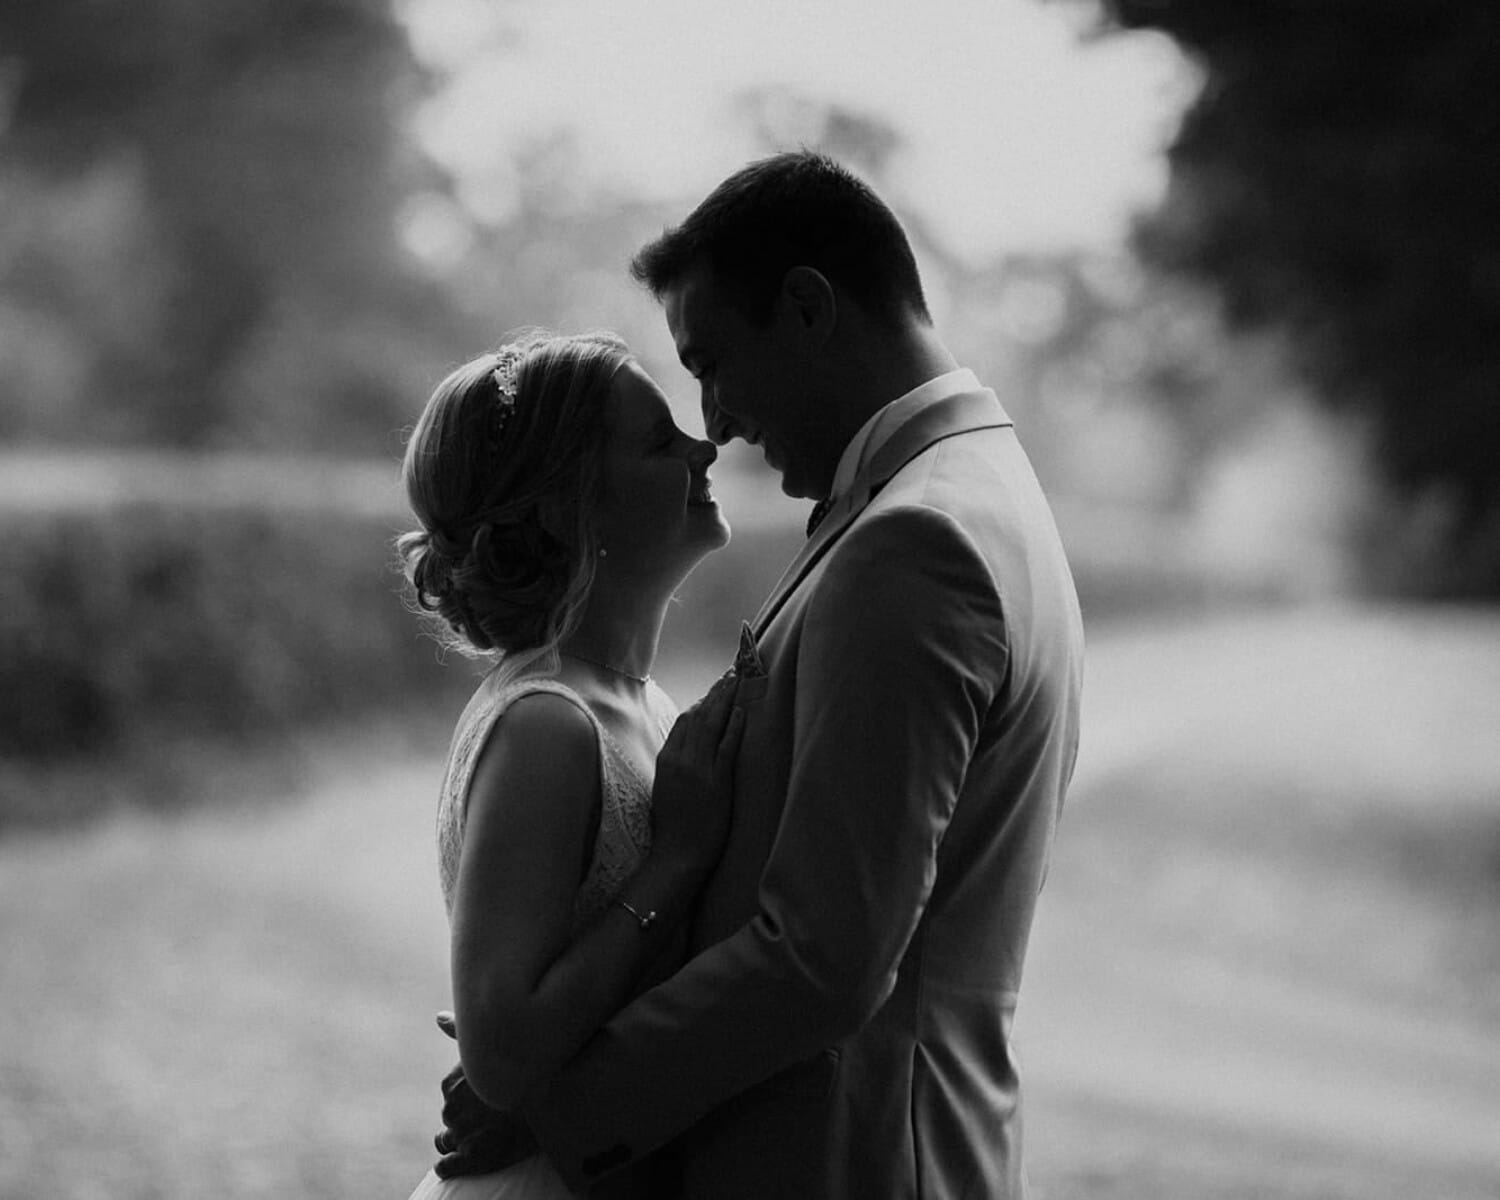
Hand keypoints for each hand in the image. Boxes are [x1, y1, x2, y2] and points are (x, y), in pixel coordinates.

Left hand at [431, 1012, 538, 1177]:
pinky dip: (457, 1160)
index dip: (470, 1096)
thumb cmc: (527, 1067)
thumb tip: (438, 1017)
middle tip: (497, 1113)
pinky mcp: (473, 1158)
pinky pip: (450, 1164)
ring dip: (467, 1137)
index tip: (491, 1095)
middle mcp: (451, 1109)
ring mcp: (461, 1134)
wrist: (557, 1097)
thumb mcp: (494, 1042)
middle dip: (468, 1117)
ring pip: (451, 1140)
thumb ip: (461, 1031)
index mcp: (451, 1084)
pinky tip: (482, 1149)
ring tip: (494, 1130)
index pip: (450, 1096)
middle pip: (451, 1118)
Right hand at [650, 671, 743, 871]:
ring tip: (736, 682)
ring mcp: (698, 768)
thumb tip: (686, 748)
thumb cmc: (673, 826)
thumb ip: (674, 766)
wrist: (678, 853)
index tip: (713, 692)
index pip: (684, 721)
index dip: (700, 703)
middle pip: (699, 716)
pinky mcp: (716, 780)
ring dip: (725, 700)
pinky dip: (734, 726)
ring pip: (712, 725)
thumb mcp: (665, 788)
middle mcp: (680, 759)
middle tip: (729, 675)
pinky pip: (726, 746)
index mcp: (666, 760)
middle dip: (715, 693)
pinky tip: (742, 712)